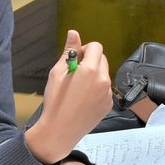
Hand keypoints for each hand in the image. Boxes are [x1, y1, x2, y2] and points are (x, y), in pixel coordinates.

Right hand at [25, 31, 113, 164]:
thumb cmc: (55, 101)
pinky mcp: (108, 105)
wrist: (60, 131)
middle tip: (74, 74)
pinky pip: (105, 89)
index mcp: (91, 69)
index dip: (84, 50)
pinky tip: (83, 100)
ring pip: (104, 75)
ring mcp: (108, 94)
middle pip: (102, 59)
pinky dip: (97, 89)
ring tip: (77, 89)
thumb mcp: (57, 73)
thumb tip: (74, 33)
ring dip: (94, 75)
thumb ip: (69, 51)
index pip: (96, 47)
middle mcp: (104, 80)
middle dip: (90, 61)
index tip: (74, 60)